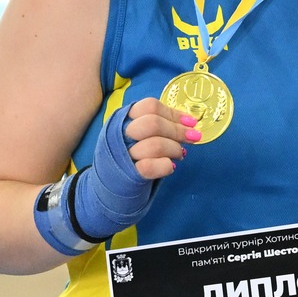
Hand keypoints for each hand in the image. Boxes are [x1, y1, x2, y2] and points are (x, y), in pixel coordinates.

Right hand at [35, 98, 194, 254]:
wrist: (104, 190)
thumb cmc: (127, 158)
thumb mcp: (135, 136)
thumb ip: (157, 125)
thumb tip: (188, 121)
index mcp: (122, 119)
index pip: (149, 106)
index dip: (173, 113)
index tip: (191, 121)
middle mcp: (118, 134)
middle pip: (153, 123)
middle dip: (178, 130)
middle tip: (193, 137)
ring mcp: (121, 155)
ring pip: (154, 144)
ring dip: (174, 148)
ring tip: (181, 154)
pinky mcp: (127, 175)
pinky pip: (150, 166)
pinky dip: (166, 165)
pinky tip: (170, 167)